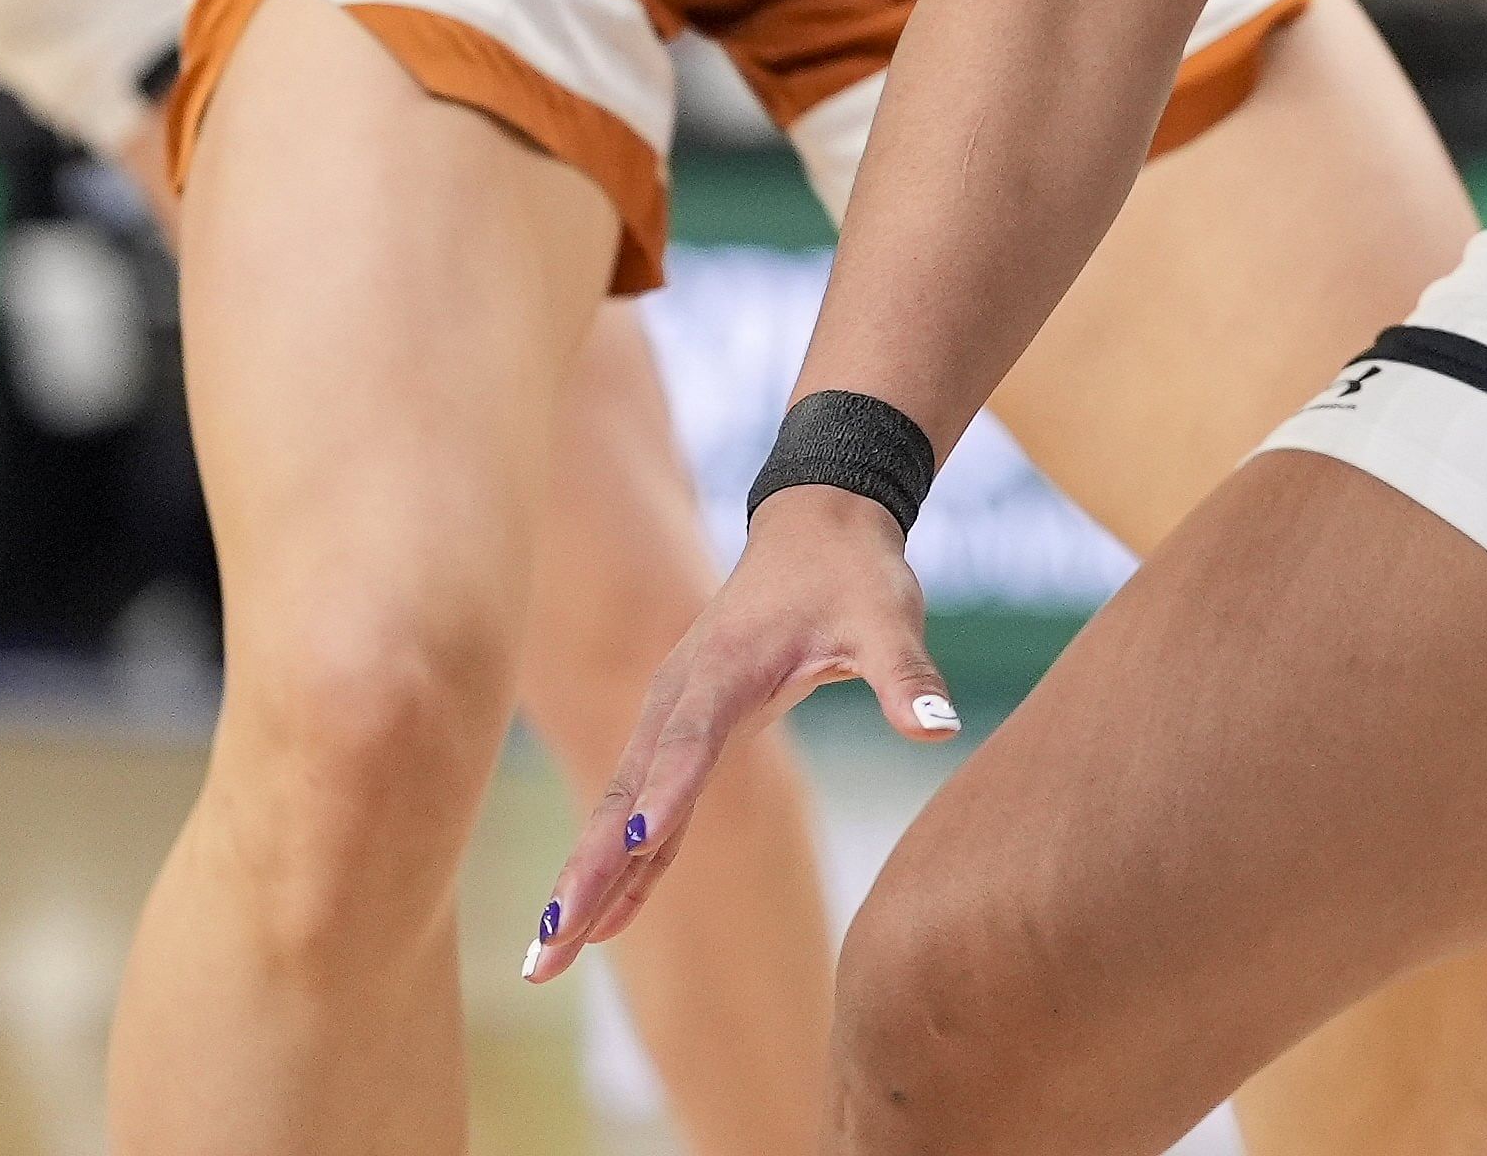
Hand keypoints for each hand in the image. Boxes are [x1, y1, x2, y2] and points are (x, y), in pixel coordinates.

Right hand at [526, 483, 957, 984]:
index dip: (666, 791)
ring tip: (547, 959)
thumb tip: (939, 726)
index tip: (639, 842)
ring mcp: (672, 719)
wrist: (817, 526)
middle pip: (626, 794)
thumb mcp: (887, 616)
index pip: (691, 740)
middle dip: (586, 870)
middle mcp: (680, 699)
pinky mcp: (684, 736)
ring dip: (585, 882)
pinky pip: (647, 812)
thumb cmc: (852, 574)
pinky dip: (625, 868)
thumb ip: (906, 675)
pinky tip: (603, 924)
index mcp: (724, 670)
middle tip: (548, 943)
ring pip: (619, 812)